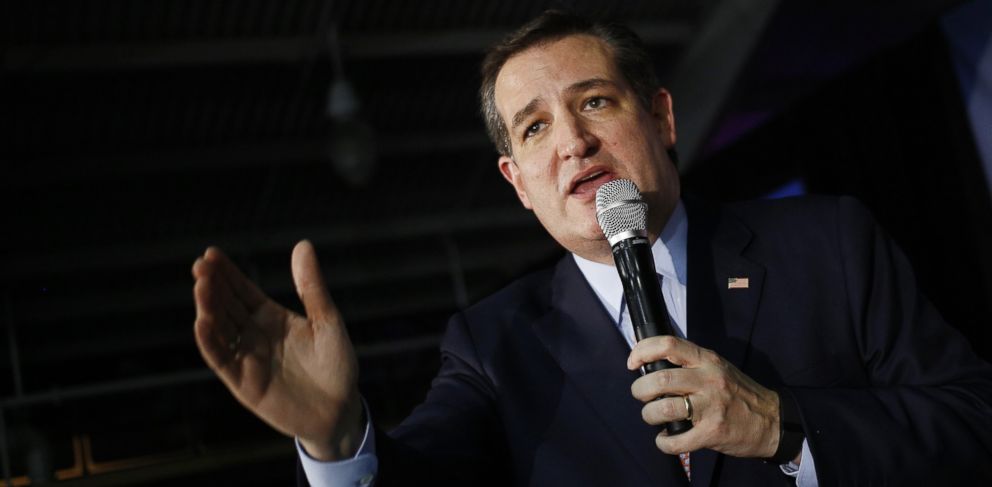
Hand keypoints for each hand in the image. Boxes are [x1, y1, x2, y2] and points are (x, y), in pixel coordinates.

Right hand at [192, 240, 362, 460]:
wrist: (340, 408)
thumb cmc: (337, 364)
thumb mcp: (327, 320)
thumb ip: (312, 287)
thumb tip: (303, 244)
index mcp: (271, 317)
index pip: (242, 290)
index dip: (226, 273)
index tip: (211, 253)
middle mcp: (254, 335)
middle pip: (226, 306)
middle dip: (212, 285)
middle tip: (201, 265)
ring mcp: (246, 358)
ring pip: (220, 329)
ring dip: (208, 308)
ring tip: (201, 286)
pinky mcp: (243, 383)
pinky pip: (222, 360)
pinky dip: (210, 342)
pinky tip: (202, 322)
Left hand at [627, 336, 779, 458]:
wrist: (772, 421)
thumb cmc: (738, 394)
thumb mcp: (717, 368)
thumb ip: (689, 364)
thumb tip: (651, 366)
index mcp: (707, 360)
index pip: (668, 344)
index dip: (642, 351)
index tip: (632, 363)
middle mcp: (708, 379)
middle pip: (660, 379)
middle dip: (640, 389)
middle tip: (641, 395)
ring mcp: (711, 406)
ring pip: (663, 409)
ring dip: (649, 415)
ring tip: (653, 417)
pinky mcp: (712, 432)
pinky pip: (677, 440)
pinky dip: (664, 443)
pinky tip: (665, 439)